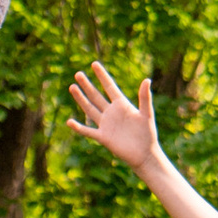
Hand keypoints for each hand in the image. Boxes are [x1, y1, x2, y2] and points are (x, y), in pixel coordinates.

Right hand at [66, 61, 164, 178]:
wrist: (145, 154)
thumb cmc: (148, 134)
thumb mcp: (146, 114)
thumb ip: (145, 97)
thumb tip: (147, 79)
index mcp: (122, 105)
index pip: (110, 87)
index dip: (102, 76)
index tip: (94, 64)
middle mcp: (111, 112)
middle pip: (96, 96)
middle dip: (87, 85)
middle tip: (78, 73)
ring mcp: (106, 124)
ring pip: (90, 109)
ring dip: (81, 99)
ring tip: (72, 87)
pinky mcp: (103, 137)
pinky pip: (88, 131)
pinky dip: (78, 127)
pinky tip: (69, 121)